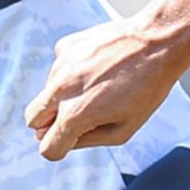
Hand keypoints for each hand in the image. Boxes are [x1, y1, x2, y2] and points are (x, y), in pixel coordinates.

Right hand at [25, 9, 189, 160]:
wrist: (156, 41)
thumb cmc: (147, 87)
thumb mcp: (124, 129)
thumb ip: (89, 141)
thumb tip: (67, 142)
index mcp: (75, 114)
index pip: (47, 147)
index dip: (59, 148)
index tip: (71, 141)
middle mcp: (60, 89)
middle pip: (32, 119)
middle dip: (49, 124)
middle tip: (76, 119)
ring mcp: (60, 65)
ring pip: (47, 93)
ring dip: (64, 96)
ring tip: (98, 87)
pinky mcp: (65, 46)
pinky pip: (58, 69)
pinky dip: (72, 73)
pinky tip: (96, 69)